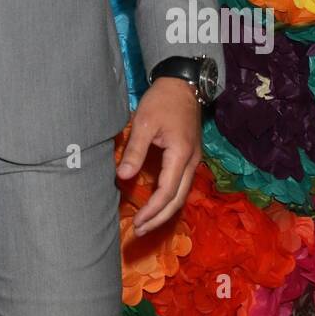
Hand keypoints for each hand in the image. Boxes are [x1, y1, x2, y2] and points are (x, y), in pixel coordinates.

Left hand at [116, 77, 201, 236]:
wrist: (182, 84)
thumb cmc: (162, 101)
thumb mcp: (144, 123)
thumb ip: (135, 151)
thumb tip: (122, 177)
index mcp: (181, 155)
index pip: (167, 192)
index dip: (152, 211)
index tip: (136, 223)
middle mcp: (191, 162)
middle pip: (178, 200)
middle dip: (159, 218)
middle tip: (140, 231)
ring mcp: (193, 160)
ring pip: (182, 194)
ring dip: (165, 211)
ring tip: (146, 223)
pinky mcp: (189, 156)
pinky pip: (182, 185)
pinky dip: (170, 199)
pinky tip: (157, 203)